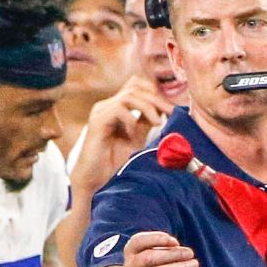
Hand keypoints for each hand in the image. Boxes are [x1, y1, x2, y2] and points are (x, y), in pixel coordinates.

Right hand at [70, 75, 172, 194]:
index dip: (155, 92)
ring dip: (148, 107)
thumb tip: (165, 110)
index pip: (135, 85)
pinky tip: (134, 134)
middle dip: (156, 98)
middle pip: (135, 87)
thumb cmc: (114, 162)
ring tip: (158, 122)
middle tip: (171, 112)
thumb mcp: (137, 138)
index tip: (171, 108)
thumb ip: (146, 122)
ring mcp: (100, 112)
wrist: (96, 181)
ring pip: (129, 95)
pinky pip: (118, 109)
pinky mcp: (97, 122)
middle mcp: (107, 106)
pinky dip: (131, 120)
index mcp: (116, 107)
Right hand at [123, 231, 199, 266]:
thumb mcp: (158, 252)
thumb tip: (175, 245)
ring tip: (195, 263)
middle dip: (171, 254)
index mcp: (131, 252)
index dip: (156, 239)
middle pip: (148, 258)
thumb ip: (166, 246)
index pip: (138, 241)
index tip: (175, 241)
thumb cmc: (157, 266)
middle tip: (190, 253)